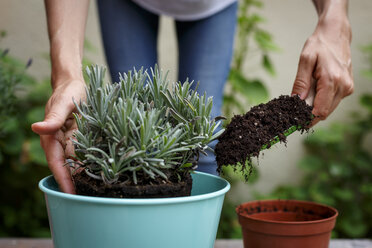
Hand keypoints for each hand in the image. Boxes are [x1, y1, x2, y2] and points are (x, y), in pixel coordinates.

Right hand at [32, 79, 85, 193]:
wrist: (74, 85)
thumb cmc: (68, 92)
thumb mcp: (63, 103)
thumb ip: (53, 118)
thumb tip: (36, 128)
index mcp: (52, 138)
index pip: (57, 163)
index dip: (64, 179)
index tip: (70, 194)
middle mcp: (60, 143)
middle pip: (67, 167)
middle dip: (75, 182)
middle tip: (89, 196)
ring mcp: (70, 141)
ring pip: (76, 162)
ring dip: (84, 174)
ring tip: (96, 188)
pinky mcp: (81, 138)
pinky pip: (84, 153)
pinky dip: (90, 162)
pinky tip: (100, 170)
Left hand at [292, 16, 353, 125]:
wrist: (335, 34)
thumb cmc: (319, 45)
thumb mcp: (305, 60)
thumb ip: (301, 82)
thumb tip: (296, 101)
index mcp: (332, 80)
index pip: (320, 111)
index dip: (306, 119)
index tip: (294, 121)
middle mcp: (343, 86)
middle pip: (324, 113)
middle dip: (309, 115)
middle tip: (294, 113)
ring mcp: (347, 88)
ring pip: (328, 109)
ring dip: (315, 108)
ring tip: (302, 100)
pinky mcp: (347, 88)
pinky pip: (332, 101)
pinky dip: (321, 101)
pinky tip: (313, 93)